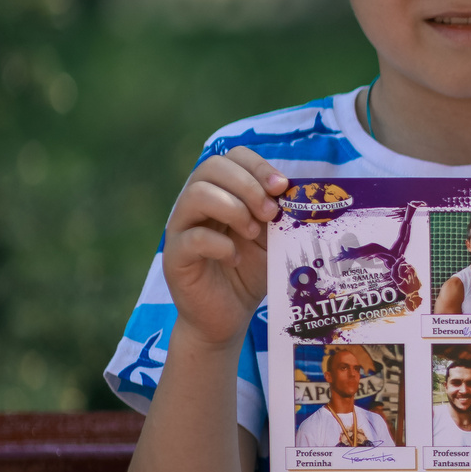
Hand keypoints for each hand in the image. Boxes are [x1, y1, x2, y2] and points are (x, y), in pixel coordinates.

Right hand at [161, 146, 284, 348]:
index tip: (282, 187)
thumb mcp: (274, 236)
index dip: (257, 166)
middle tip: (270, 213)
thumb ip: (279, 211)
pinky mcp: (174, 257)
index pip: (232, 157)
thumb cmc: (252, 269)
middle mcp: (196, 204)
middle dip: (248, 185)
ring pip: (196, 194)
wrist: (230, 314)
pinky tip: (234, 259)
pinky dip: (220, 245)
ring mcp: (181, 228)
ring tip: (252, 234)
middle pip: (211, 167)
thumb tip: (296, 190)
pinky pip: (192, 238)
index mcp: (221, 192)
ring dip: (233, 209)